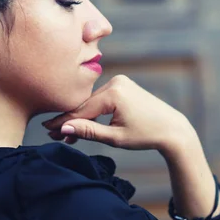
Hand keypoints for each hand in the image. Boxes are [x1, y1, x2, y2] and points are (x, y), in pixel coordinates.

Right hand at [42, 75, 198, 154]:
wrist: (172, 129)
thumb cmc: (146, 135)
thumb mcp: (115, 137)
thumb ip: (88, 132)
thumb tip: (64, 129)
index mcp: (114, 94)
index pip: (82, 110)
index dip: (63, 122)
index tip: (47, 130)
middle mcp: (116, 82)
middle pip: (85, 104)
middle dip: (71, 121)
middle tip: (54, 136)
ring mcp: (120, 82)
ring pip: (91, 101)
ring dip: (81, 117)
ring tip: (67, 135)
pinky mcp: (122, 85)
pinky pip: (101, 99)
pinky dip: (92, 111)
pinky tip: (83, 124)